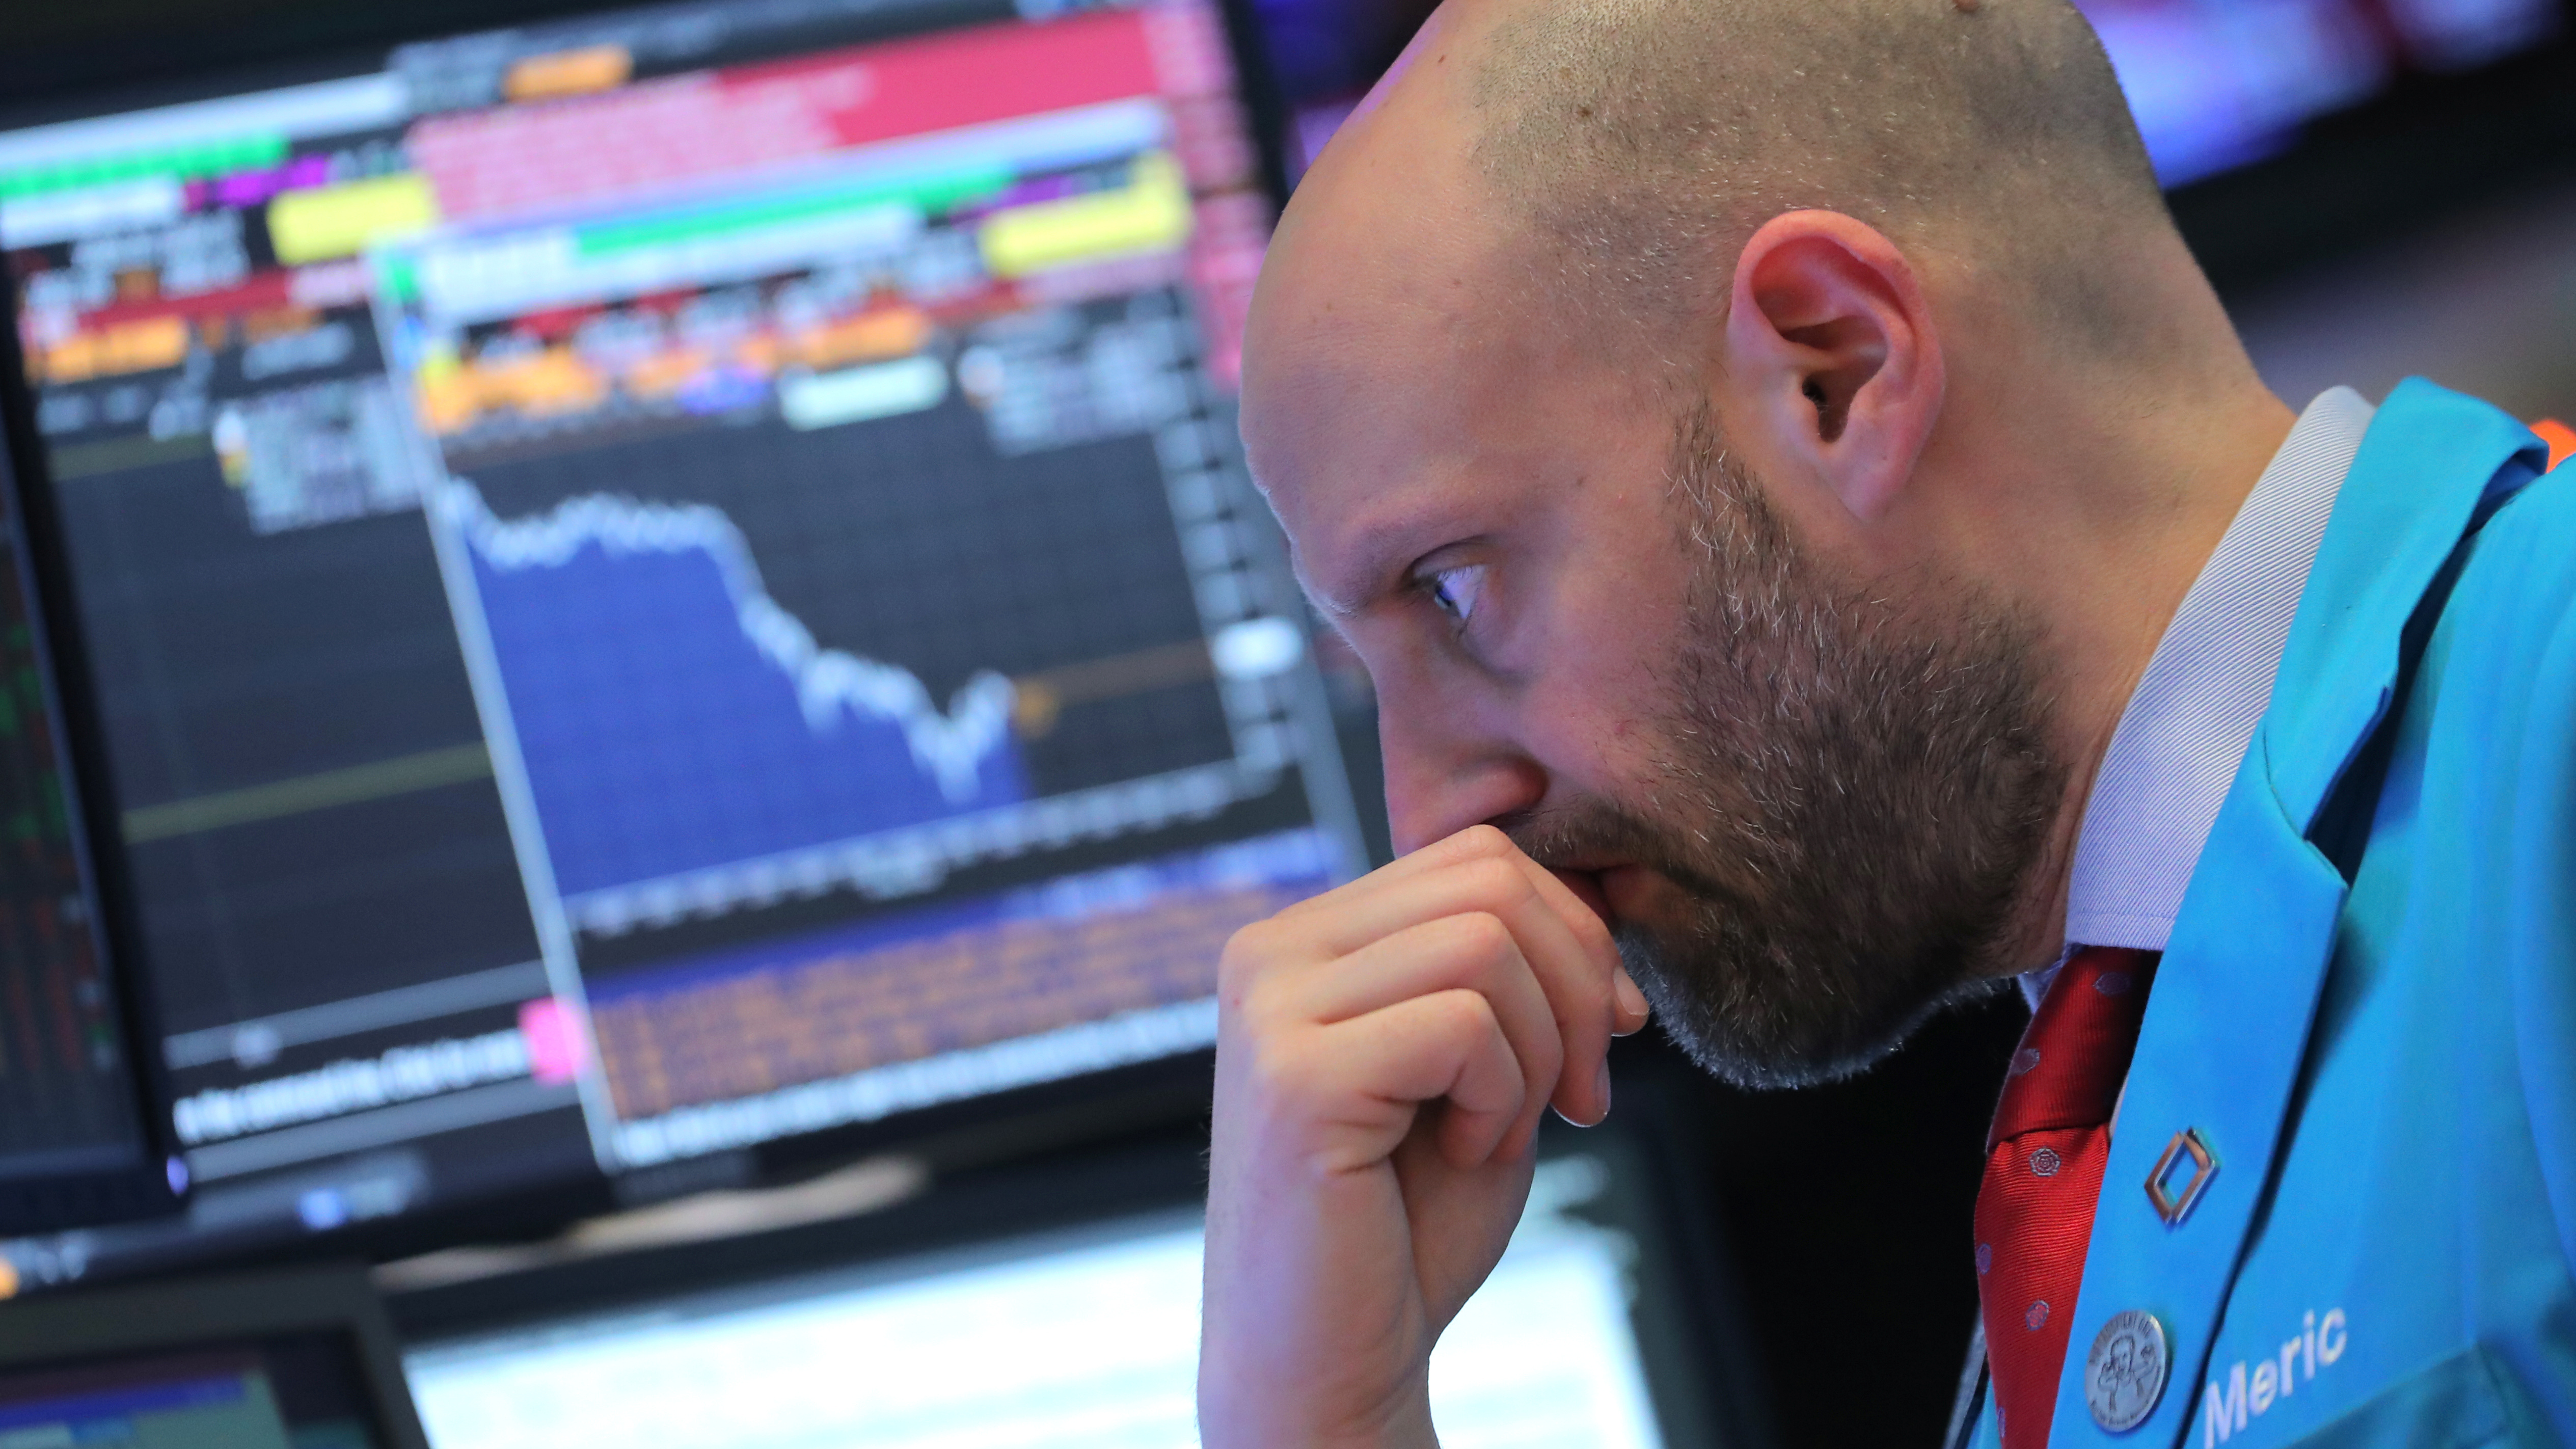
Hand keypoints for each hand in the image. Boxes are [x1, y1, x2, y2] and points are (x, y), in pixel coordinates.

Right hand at [1198, 824, 1650, 1448]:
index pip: (1477, 856)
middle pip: (1490, 878)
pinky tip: (1464, 1152)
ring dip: (1539, 1049)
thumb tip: (1606, 903)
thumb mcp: (1478, 1069)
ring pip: (1485, 940)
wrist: (1331, 1363)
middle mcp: (1268, 954)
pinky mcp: (1295, 1077)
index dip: (1572, 935)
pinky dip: (1503, 1096)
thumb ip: (1514, 977)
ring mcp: (1270, 1010)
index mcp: (1304, 940)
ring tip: (1499, 1130)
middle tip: (1578, 1095)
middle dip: (1577, 985)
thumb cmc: (1403, 1227)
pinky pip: (1464, 1022)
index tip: (1600, 1041)